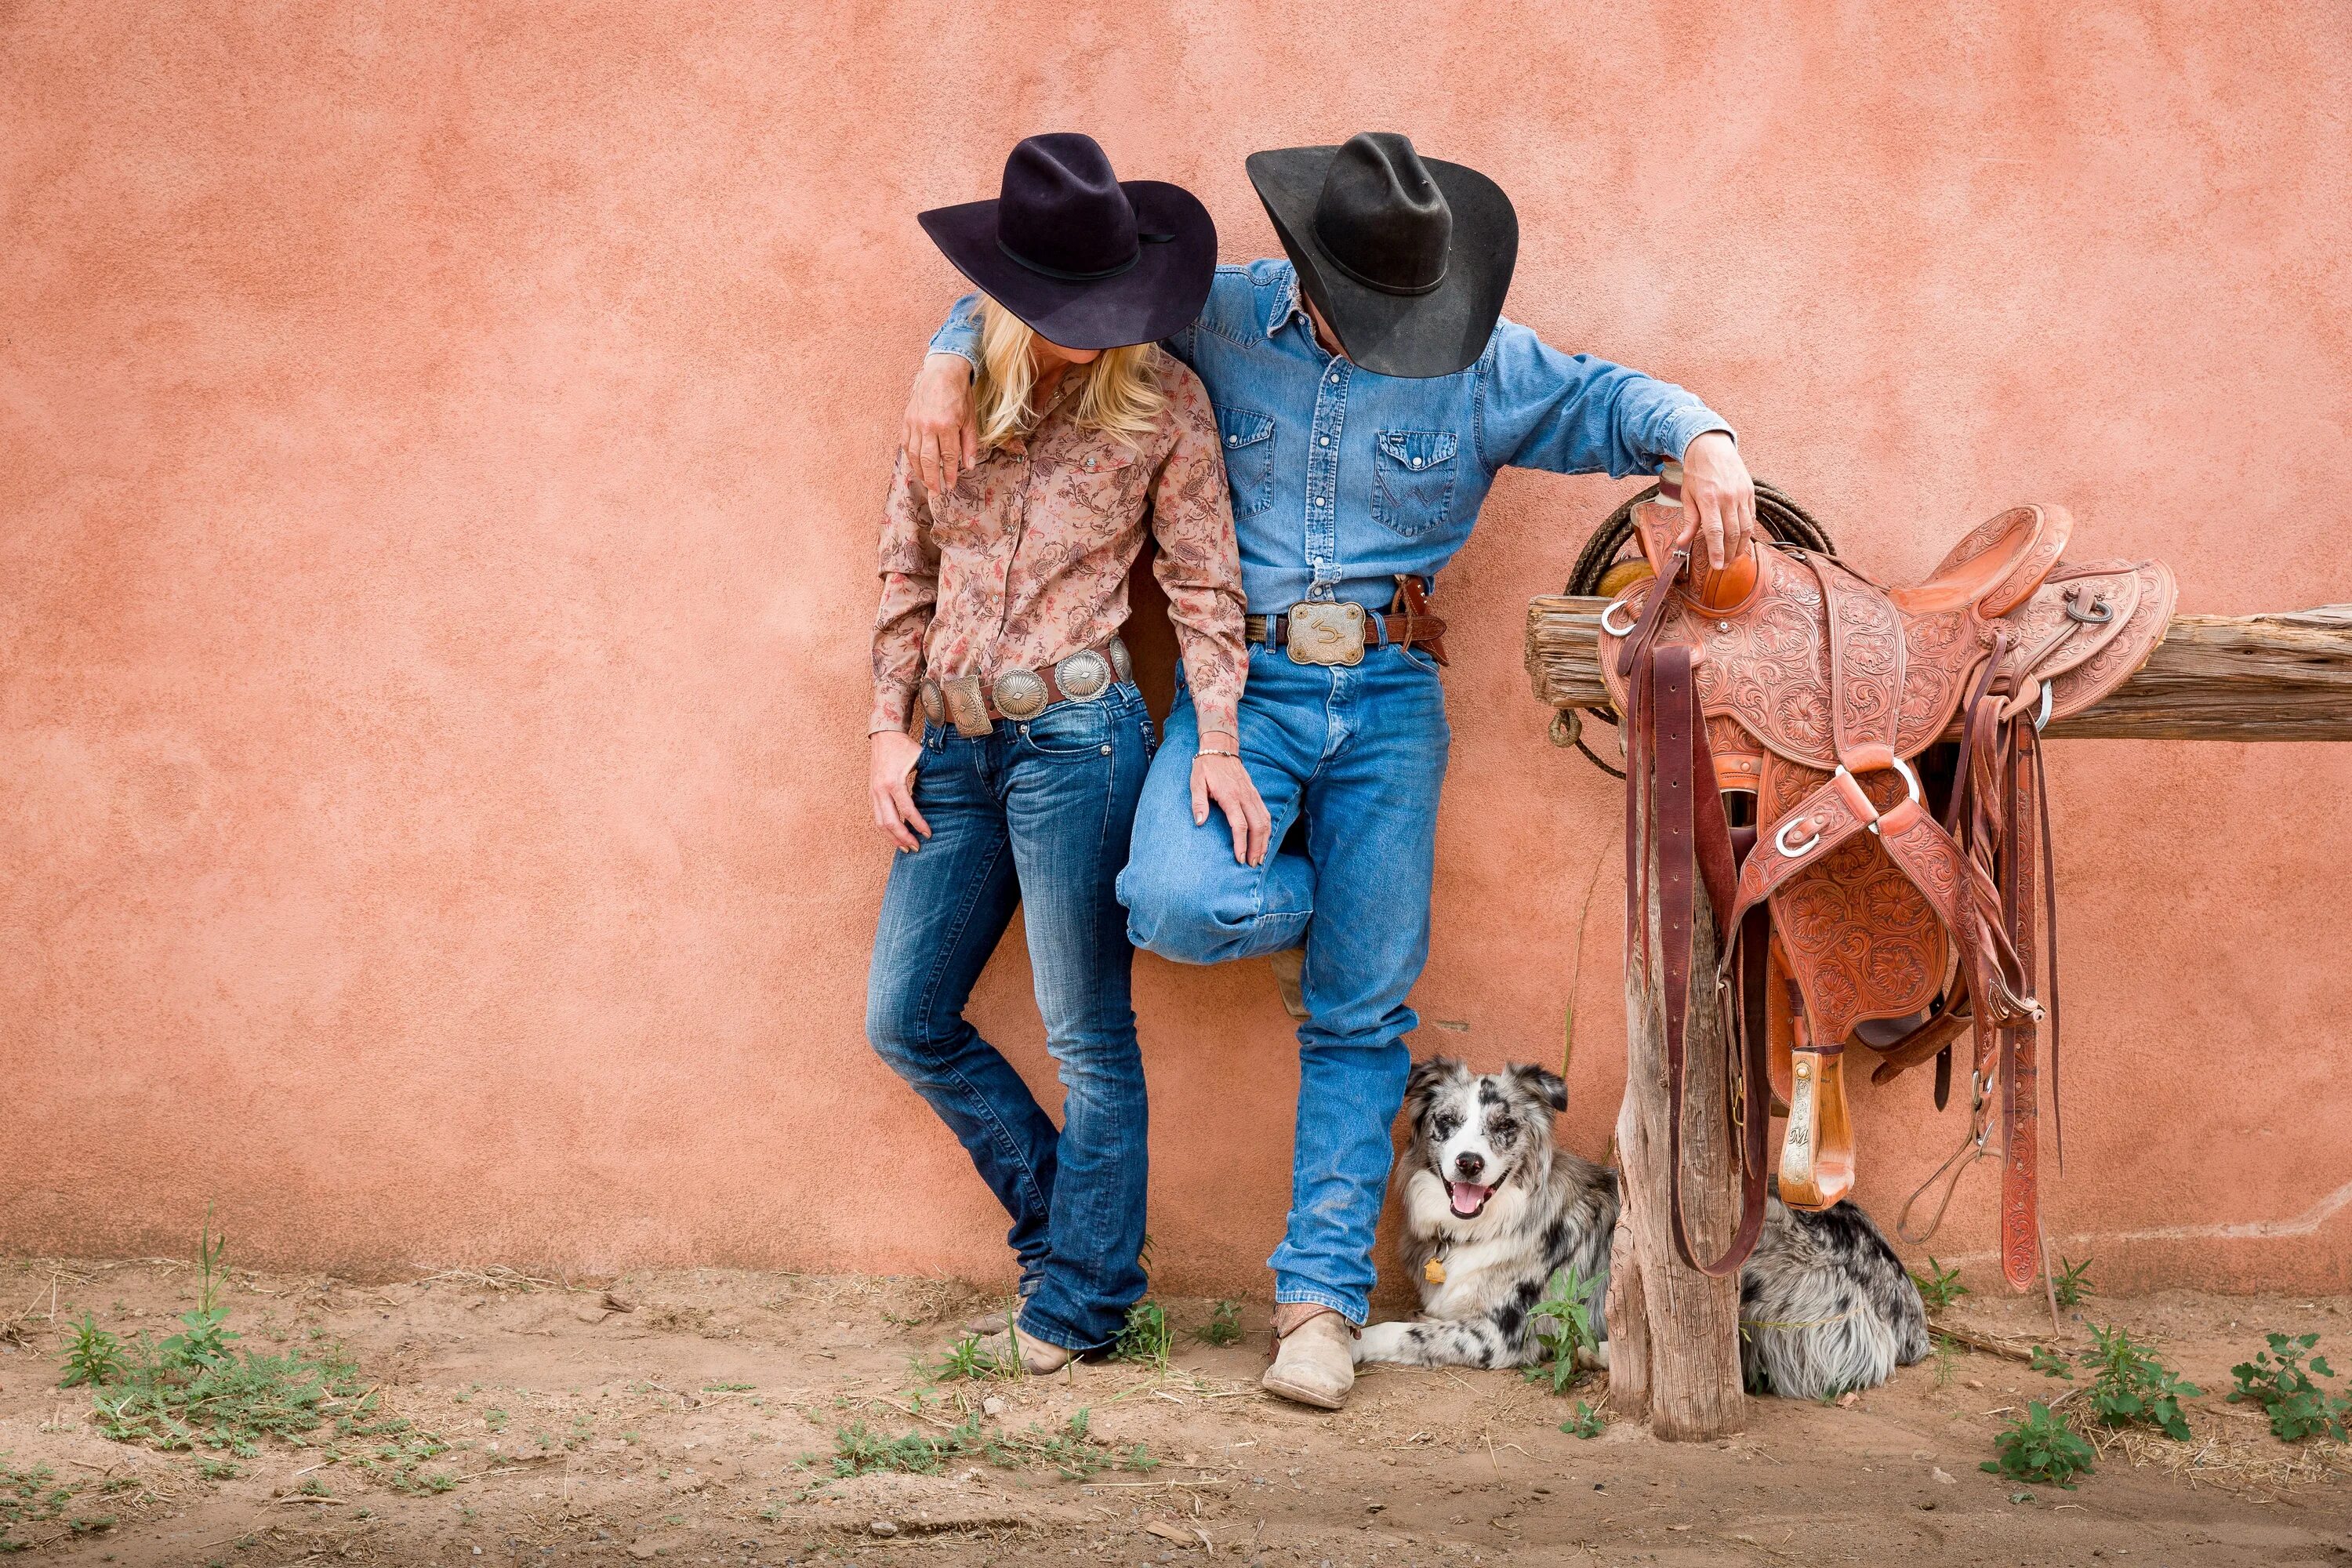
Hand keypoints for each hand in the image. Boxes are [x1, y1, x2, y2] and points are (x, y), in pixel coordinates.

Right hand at [868, 729, 930, 851]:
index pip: (907, 810)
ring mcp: (873, 793)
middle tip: (917, 848)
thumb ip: (932, 773)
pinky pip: (877, 817)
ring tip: (905, 848)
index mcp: (894, 782)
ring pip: (880, 823)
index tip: (928, 834)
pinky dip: (886, 829)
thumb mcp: (920, 758)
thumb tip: (951, 788)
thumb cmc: (904, 747)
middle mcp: (880, 790)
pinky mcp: (871, 794)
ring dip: (892, 838)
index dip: (918, 824)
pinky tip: (896, 837)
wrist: (884, 736)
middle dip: (904, 837)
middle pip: (890, 821)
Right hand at [902, 353, 978, 496]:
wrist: (942, 371)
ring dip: (919, 472)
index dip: (950, 474)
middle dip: (932, 479)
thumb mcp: (970, 419)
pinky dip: (909, 458)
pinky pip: (905, 444)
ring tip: (926, 483)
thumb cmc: (959, 395)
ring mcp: (915, 423)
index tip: (951, 486)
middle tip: (936, 492)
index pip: (948, 457)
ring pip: (914, 454)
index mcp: (946, 425)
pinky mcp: (907, 419)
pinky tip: (915, 466)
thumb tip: (969, 466)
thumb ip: (969, 444)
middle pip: (928, 460)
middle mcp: (928, 426)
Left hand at [1191, 742, 1269, 865]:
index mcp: (1230, 796)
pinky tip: (1264, 841)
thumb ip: (1198, 802)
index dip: (1241, 843)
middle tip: (1252, 864)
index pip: (1240, 824)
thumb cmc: (1206, 767)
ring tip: (1259, 857)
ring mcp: (1252, 795)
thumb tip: (1199, 822)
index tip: (1239, 858)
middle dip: (1256, 847)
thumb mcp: (1196, 782)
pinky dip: (1267, 830)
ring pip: (1265, 821)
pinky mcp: (1255, 794)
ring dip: (1264, 841)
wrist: (1221, 748)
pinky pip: (1266, 814)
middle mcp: (1245, 796)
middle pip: (1257, 826)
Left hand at [1680, 430, 1756, 571]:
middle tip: (1725, 565)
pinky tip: (1742, 540)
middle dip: (1730, 553)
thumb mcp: (1687, 495)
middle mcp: (1727, 497)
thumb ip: (1689, 520)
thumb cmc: (1696, 473)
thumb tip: (1682, 543)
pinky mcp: (1750, 492)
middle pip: (1733, 533)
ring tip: (1734, 557)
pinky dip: (1748, 531)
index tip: (1718, 566)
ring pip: (1746, 527)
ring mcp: (1741, 494)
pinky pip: (1751, 516)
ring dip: (1741, 546)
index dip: (1717, 551)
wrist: (1711, 447)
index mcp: (1709, 499)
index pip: (1715, 532)